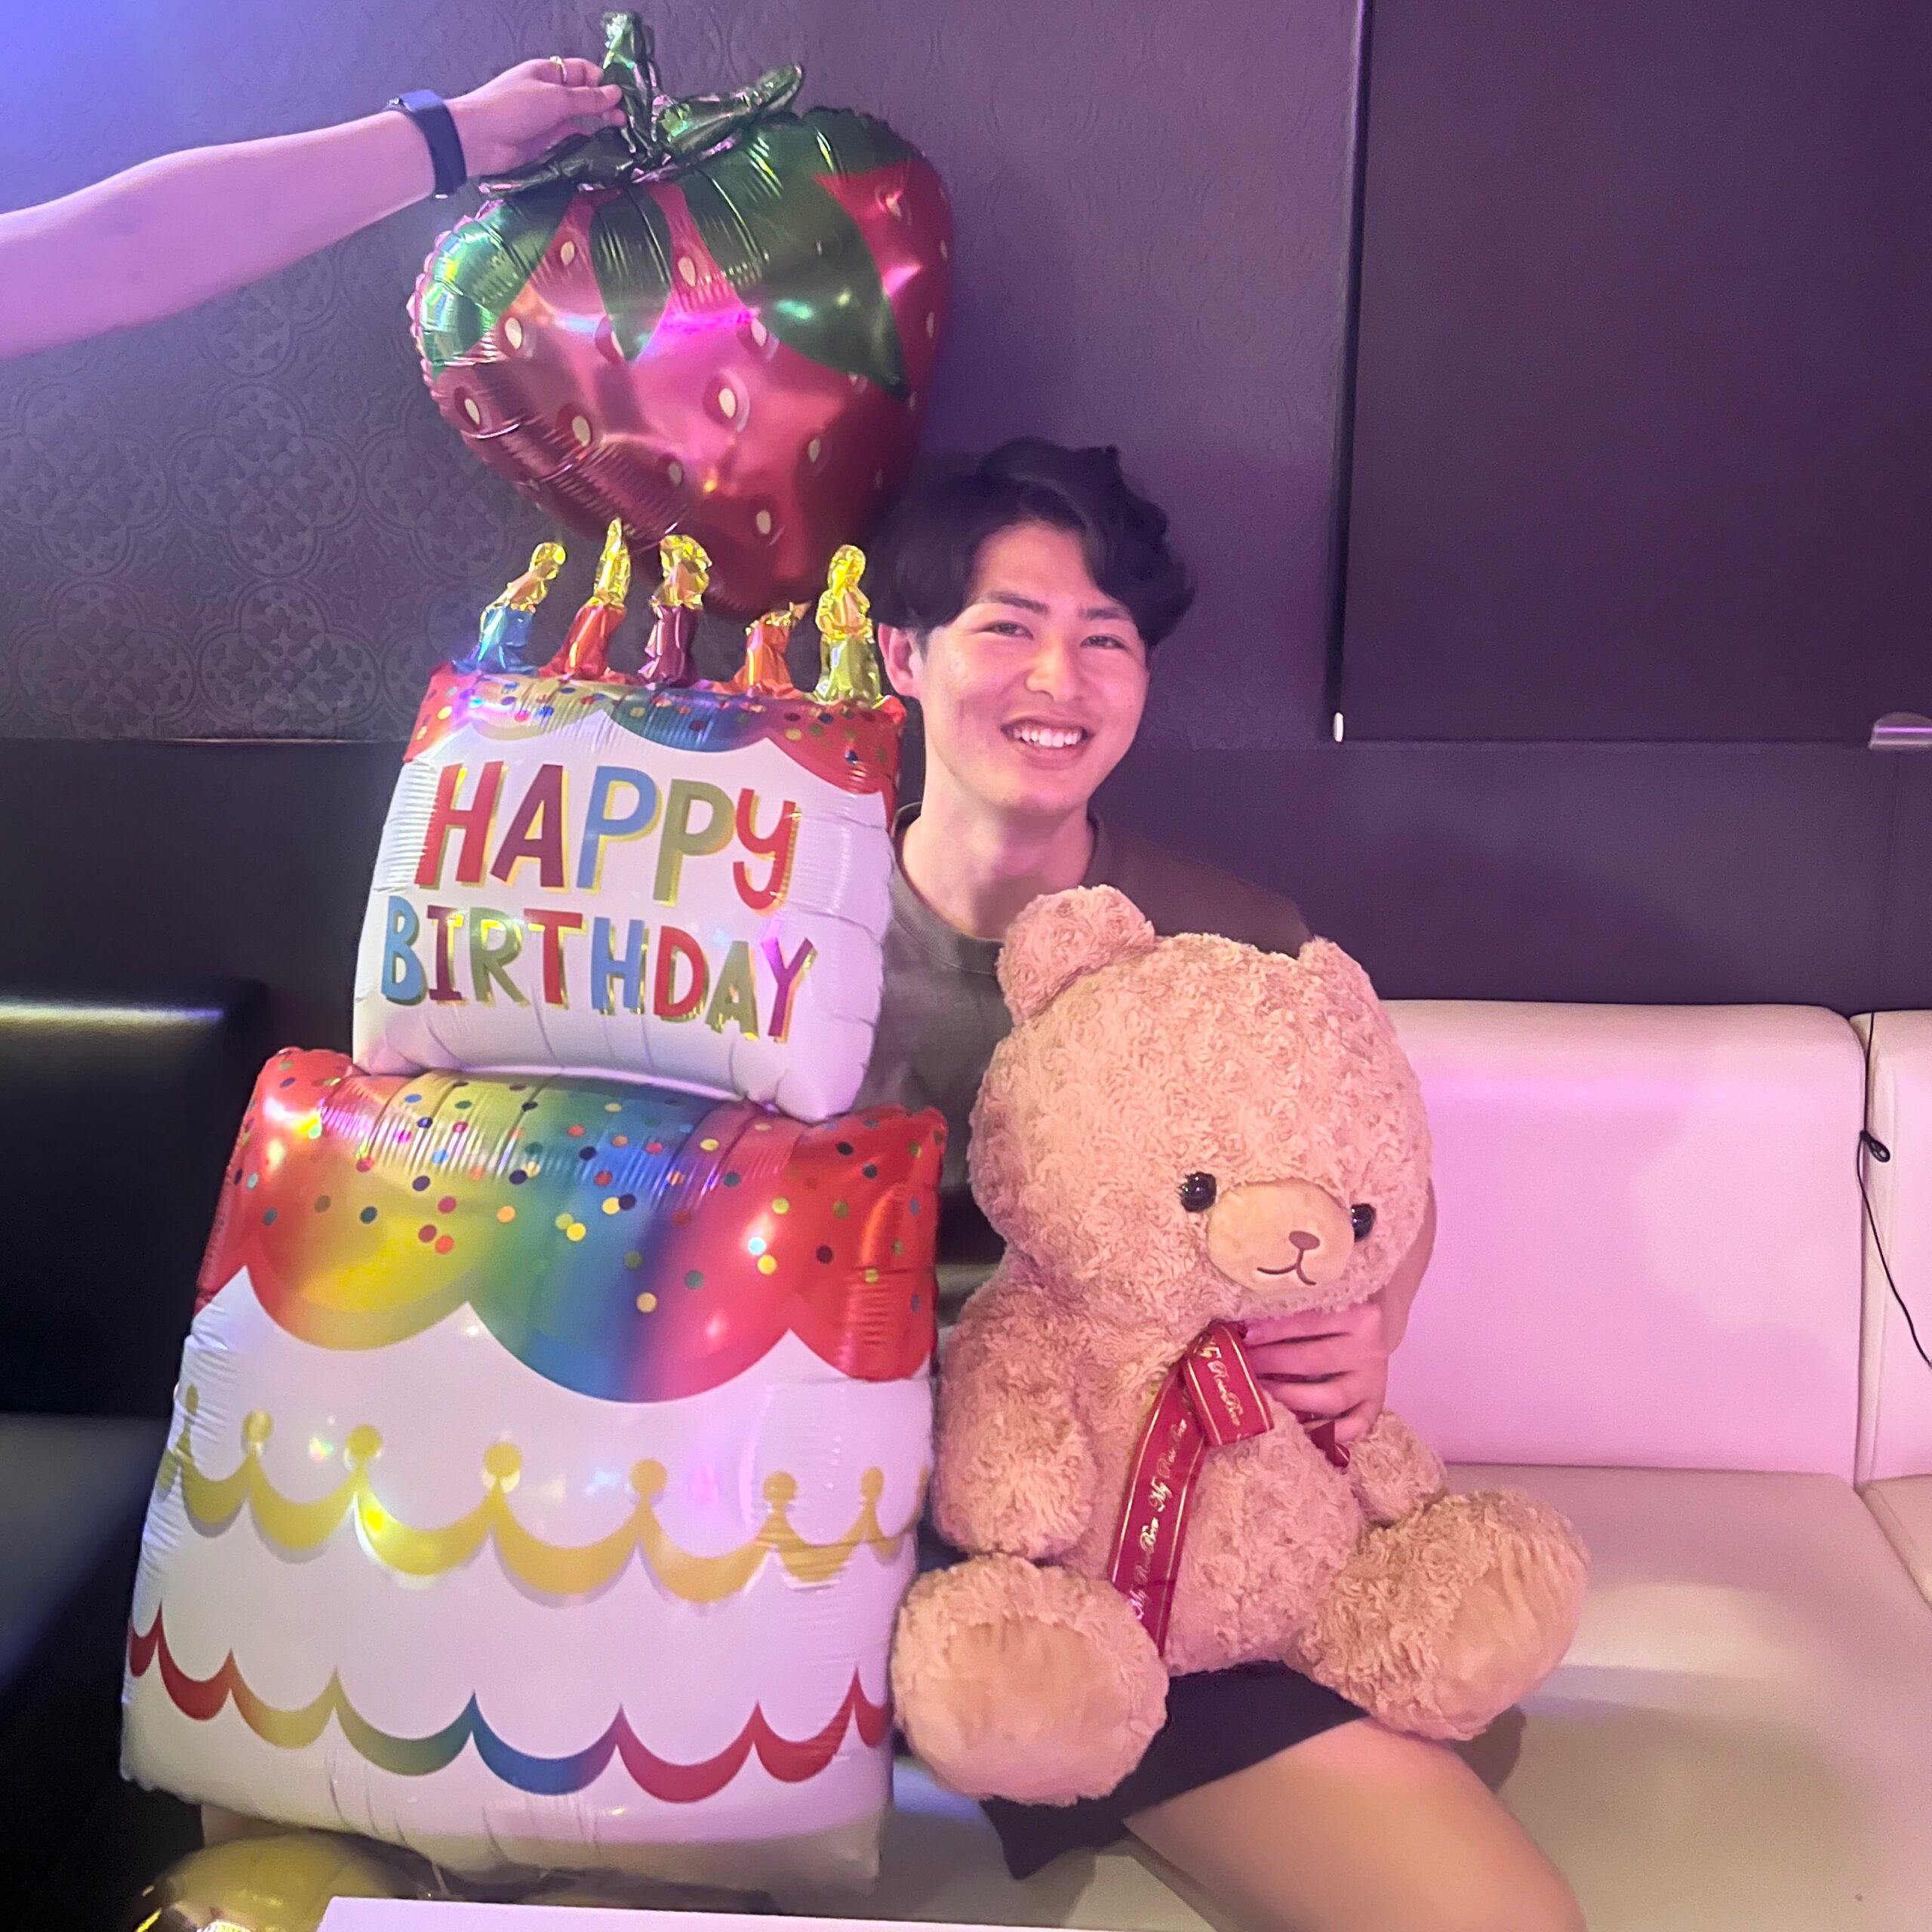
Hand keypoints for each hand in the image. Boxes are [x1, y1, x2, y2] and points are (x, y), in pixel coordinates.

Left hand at [448, 58, 625, 179]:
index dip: (604, 81)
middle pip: (584, 97)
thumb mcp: (555, 98)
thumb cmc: (514, 108)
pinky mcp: (546, 142)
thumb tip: (615, 94)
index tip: (623, 97)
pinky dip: (586, 144)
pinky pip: (571, 141)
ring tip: (621, 136)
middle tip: (627, 120)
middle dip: (605, 106)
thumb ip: (587, 99)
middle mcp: (549, 93)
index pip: (583, 72)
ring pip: (580, 120)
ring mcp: (547, 119)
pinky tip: (602, 150)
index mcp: (548, 72)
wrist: (480, 138)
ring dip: (598, 126)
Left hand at [1242, 1298, 1389, 1447]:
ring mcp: (1374, 1382)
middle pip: (1314, 1361)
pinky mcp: (1375, 1405)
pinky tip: (1296, 1428)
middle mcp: (1370, 1350)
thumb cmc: (1337, 1311)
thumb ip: (1294, 1312)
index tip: (1246, 1336)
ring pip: (1330, 1398)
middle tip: (1243, 1365)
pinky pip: (1352, 1427)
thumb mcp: (1323, 1303)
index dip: (1274, 1330)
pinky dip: (1324, 1432)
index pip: (1310, 1323)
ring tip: (1260, 1393)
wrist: (1374, 1325)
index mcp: (1359, 1315)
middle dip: (1272, 1364)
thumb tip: (1245, 1327)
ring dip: (1290, 1397)